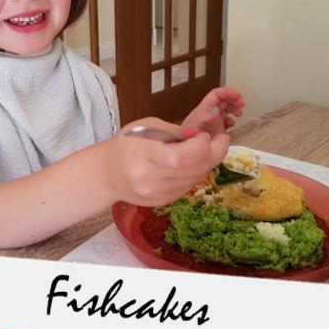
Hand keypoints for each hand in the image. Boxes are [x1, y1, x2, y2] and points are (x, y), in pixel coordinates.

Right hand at [98, 117, 229, 206]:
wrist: (108, 173)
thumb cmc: (127, 145)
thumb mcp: (146, 126)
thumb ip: (174, 131)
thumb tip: (199, 135)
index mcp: (142, 155)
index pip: (180, 157)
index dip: (201, 146)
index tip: (205, 135)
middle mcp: (149, 179)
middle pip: (194, 169)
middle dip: (214, 152)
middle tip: (220, 140)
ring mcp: (157, 194)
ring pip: (196, 178)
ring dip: (206, 163)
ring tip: (201, 150)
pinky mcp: (163, 202)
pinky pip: (189, 186)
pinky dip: (194, 173)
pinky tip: (187, 164)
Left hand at [181, 87, 243, 137]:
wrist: (189, 149)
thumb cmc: (188, 138)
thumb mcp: (193, 126)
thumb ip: (203, 116)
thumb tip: (214, 109)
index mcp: (204, 109)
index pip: (216, 94)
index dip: (227, 92)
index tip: (237, 96)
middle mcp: (209, 113)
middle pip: (223, 99)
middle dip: (234, 99)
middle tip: (241, 104)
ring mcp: (214, 120)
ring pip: (227, 108)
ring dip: (235, 108)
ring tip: (239, 113)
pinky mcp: (217, 128)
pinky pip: (227, 120)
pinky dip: (232, 120)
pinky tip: (232, 124)